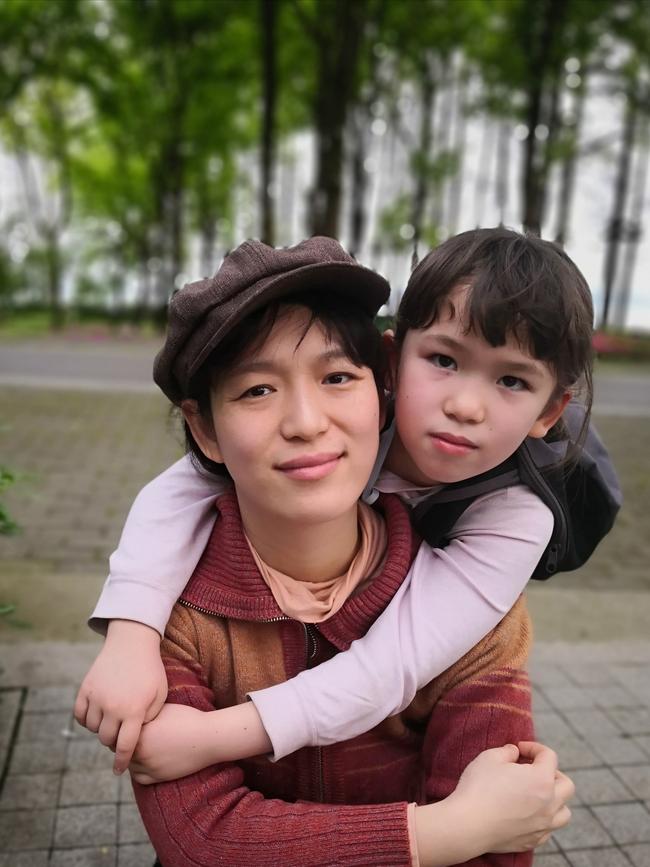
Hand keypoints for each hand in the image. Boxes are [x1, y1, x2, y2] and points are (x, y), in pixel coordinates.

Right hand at [74, 620, 166, 773]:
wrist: (132, 642)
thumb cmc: (150, 670)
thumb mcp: (160, 694)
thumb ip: (149, 719)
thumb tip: (135, 738)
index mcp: (134, 711)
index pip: (125, 746)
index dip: (121, 762)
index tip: (118, 771)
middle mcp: (113, 707)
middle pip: (106, 739)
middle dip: (113, 740)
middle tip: (120, 734)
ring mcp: (97, 697)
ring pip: (92, 728)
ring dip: (100, 728)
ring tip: (111, 720)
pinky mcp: (85, 688)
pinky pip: (79, 714)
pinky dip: (86, 719)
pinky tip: (97, 714)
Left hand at [129, 704, 214, 783]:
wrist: (208, 738)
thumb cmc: (188, 719)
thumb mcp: (163, 710)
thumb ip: (144, 714)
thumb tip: (131, 715)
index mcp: (141, 733)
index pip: (120, 734)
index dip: (121, 729)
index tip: (124, 724)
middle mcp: (142, 752)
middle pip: (122, 750)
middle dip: (123, 743)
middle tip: (127, 736)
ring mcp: (150, 767)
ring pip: (129, 765)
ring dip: (130, 757)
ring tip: (137, 747)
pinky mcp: (159, 777)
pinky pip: (139, 777)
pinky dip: (137, 770)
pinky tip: (143, 761)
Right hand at [414, 742, 573, 866]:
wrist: (467, 824)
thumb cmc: (478, 787)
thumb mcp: (490, 757)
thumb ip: (508, 751)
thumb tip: (515, 753)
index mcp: (541, 779)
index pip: (549, 756)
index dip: (534, 747)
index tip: (519, 748)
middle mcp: (549, 804)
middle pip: (566, 785)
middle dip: (552, 772)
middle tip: (532, 769)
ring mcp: (543, 825)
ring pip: (564, 812)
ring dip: (555, 799)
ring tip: (536, 793)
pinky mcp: (533, 841)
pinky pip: (549, 829)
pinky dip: (544, 818)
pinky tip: (527, 812)